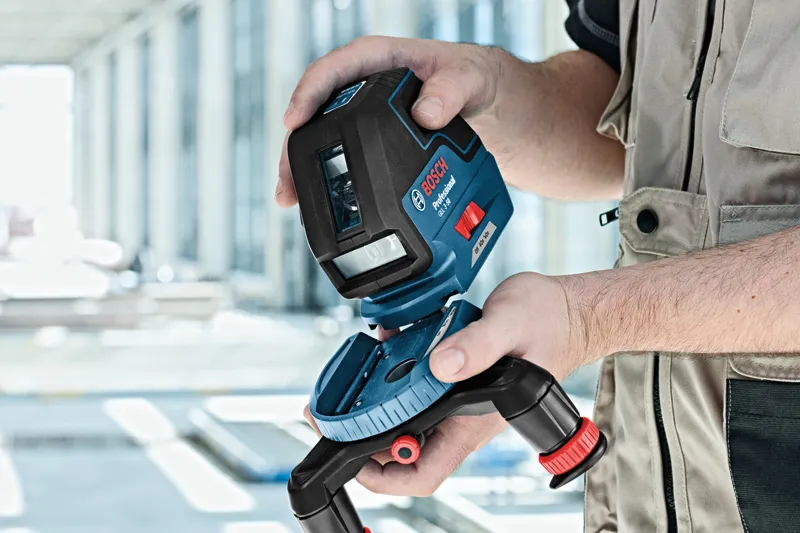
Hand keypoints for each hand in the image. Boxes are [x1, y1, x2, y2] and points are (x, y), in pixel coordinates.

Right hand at [275, 36, 506, 207]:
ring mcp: (364, 116)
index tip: (293, 121)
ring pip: (322, 138)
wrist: (487, 102)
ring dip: (302, 167)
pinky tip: (314, 201)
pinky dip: (325, 177)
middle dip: (294, 146)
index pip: (333, 70)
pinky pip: (340, 155)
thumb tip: (424, 113)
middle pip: (316, 112)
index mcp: (379, 60)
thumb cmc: (474, 79)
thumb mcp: (470, 77)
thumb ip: (451, 89)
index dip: (308, 94)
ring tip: (290, 198)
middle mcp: (363, 87)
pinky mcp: (371, 141)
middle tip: (288, 181)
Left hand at [350, 273, 596, 495]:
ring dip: (378, 403)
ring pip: (408, 417)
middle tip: (332, 414)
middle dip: (365, 436)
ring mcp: (459, 400)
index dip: (384, 476)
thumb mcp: (511, 325)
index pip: (425, 471)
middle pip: (406, 448)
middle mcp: (463, 416)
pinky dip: (397, 374)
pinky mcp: (457, 378)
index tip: (353, 458)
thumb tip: (441, 364)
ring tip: (351, 382)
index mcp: (473, 419)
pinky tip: (387, 348)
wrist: (568, 312)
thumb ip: (478, 345)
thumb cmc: (549, 324)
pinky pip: (419, 386)